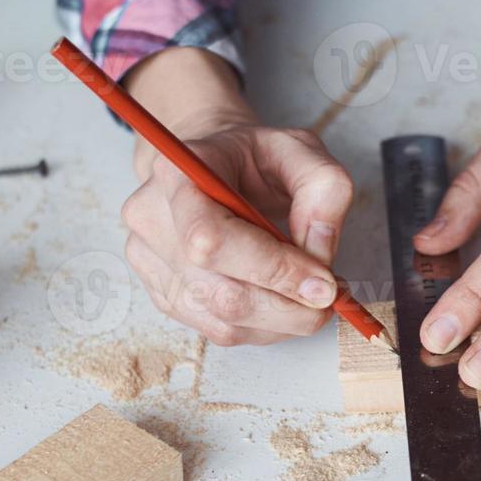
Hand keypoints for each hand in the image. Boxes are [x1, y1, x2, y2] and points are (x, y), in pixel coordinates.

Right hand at [119, 47, 353, 345]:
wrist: (212, 167)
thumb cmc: (254, 158)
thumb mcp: (302, 150)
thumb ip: (323, 188)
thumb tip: (320, 254)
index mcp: (177, 172)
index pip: (213, 240)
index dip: (273, 270)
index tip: (324, 283)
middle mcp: (151, 219)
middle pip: (222, 293)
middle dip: (289, 306)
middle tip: (330, 297)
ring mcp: (149, 262)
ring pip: (223, 322)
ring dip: (281, 321)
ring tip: (308, 295)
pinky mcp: (163, 295)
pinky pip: (220, 331)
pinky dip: (264, 327)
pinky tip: (281, 301)